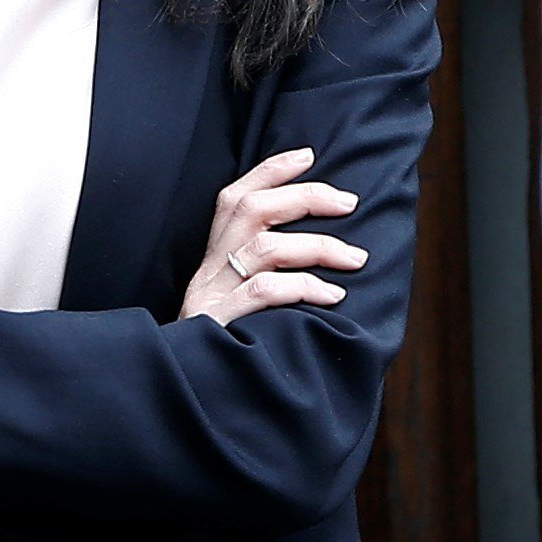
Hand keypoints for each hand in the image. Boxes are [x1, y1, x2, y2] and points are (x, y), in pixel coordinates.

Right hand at [180, 147, 365, 327]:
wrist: (185, 387)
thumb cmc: (223, 343)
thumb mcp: (235, 299)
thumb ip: (265, 272)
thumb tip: (328, 247)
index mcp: (214, 257)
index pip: (234, 197)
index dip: (269, 171)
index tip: (307, 154)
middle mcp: (210, 268)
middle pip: (249, 209)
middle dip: (304, 196)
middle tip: (349, 202)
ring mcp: (213, 294)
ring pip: (264, 247)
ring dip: (317, 246)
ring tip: (356, 258)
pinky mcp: (221, 324)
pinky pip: (265, 293)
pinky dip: (304, 287)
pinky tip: (333, 297)